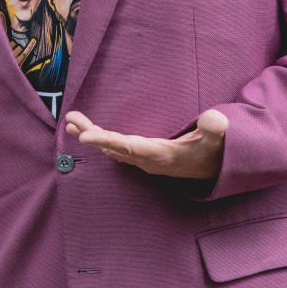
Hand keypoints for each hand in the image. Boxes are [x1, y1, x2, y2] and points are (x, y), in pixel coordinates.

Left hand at [64, 108, 227, 179]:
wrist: (215, 170)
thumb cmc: (214, 152)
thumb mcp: (217, 140)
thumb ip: (215, 129)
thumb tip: (215, 117)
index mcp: (161, 155)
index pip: (129, 148)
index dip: (106, 141)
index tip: (83, 137)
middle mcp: (147, 159)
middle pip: (114, 147)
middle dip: (91, 134)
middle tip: (70, 120)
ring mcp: (143, 159)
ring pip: (112, 148)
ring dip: (91, 135)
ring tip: (70, 121)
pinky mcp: (142, 156)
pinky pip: (116, 148)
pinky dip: (100, 139)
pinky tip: (87, 132)